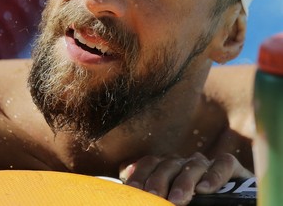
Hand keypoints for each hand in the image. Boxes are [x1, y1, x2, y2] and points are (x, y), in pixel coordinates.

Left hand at [119, 152, 252, 205]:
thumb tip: (130, 194)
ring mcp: (207, 163)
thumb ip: (159, 195)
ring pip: (193, 164)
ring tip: (177, 200)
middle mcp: (185, 163)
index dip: (140, 174)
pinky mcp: (231, 167)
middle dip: (159, 180)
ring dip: (184, 182)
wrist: (233, 201)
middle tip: (153, 197)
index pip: (150, 164)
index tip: (132, 190)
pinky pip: (223, 164)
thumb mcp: (174, 198)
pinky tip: (205, 188)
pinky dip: (214, 175)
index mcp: (169, 168)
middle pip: (168, 164)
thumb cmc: (196, 202)